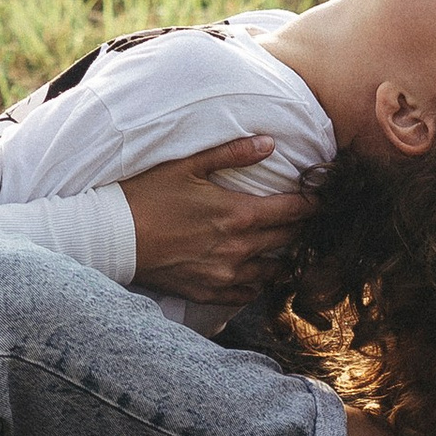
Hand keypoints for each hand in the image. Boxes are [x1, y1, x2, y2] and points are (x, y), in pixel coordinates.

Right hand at [123, 136, 312, 308]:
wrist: (113, 237)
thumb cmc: (147, 195)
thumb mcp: (188, 165)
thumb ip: (232, 153)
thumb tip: (270, 142)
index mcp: (238, 214)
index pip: (294, 211)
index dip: (313, 203)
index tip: (321, 197)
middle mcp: (239, 249)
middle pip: (289, 240)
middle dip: (301, 227)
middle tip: (305, 218)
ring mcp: (226, 275)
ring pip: (275, 271)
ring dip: (283, 257)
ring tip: (283, 244)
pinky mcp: (211, 292)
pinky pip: (250, 293)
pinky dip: (259, 281)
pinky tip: (256, 270)